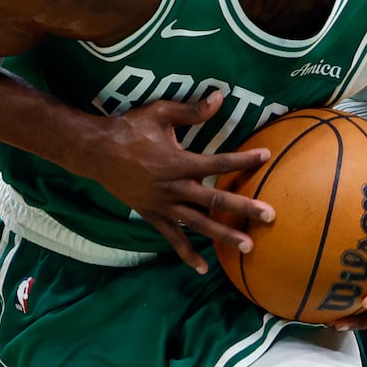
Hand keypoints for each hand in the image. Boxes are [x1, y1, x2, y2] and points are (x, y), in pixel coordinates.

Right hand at [84, 92, 273, 272]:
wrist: (96, 152)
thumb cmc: (129, 129)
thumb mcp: (159, 113)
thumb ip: (191, 110)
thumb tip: (220, 98)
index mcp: (179, 162)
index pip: (219, 162)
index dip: (243, 159)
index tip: (266, 156)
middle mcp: (174, 187)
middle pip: (215, 200)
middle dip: (244, 208)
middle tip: (270, 216)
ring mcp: (163, 205)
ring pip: (198, 223)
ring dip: (224, 235)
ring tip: (248, 246)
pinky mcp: (152, 215)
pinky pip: (172, 238)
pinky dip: (186, 253)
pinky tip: (203, 268)